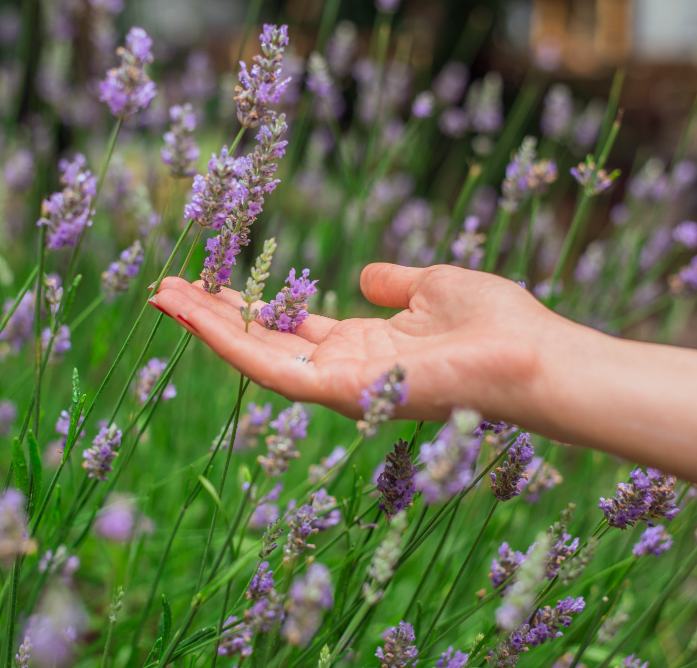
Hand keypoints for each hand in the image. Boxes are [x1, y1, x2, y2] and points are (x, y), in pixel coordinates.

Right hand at [148, 263, 561, 422]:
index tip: (211, 281)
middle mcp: (342, 372)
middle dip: (213, 317)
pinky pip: (270, 367)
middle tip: (166, 288)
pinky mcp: (339, 391)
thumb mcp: (433, 288)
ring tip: (162, 295)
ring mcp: (337, 386)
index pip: (290, 329)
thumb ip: (394, 283)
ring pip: (254, 357)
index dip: (249, 308)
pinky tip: (192, 312)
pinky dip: (226, 340)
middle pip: (263, 343)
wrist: (534, 357)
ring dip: (206, 327)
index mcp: (362, 348)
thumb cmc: (496, 323)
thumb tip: (365, 277)